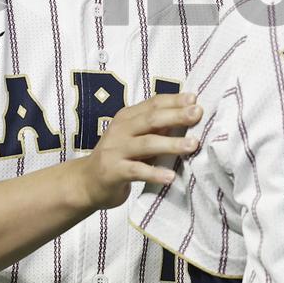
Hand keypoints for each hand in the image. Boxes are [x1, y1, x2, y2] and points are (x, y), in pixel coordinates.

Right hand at [76, 92, 202, 209]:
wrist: (86, 183)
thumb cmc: (118, 157)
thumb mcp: (134, 137)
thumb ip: (155, 128)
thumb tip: (186, 116)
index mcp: (127, 118)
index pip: (152, 104)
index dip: (173, 101)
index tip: (195, 99)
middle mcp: (120, 130)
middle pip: (150, 119)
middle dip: (175, 116)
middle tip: (197, 114)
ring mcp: (115, 150)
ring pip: (146, 143)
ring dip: (171, 144)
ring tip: (193, 145)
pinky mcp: (113, 172)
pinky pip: (136, 171)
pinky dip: (154, 173)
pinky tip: (171, 177)